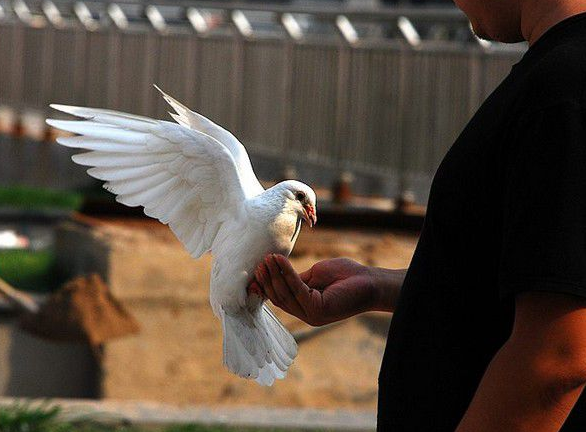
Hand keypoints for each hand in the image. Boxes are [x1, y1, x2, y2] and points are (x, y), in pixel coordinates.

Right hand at [249, 255, 388, 325]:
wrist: (370, 281)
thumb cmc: (346, 276)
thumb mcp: (315, 275)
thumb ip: (297, 279)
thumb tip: (277, 274)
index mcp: (305, 308)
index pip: (280, 298)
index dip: (266, 285)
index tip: (257, 270)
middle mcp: (307, 315)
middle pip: (279, 297)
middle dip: (268, 279)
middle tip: (260, 261)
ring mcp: (312, 315)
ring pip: (285, 294)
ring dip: (274, 275)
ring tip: (267, 258)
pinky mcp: (318, 309)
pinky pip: (297, 289)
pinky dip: (286, 274)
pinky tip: (280, 260)